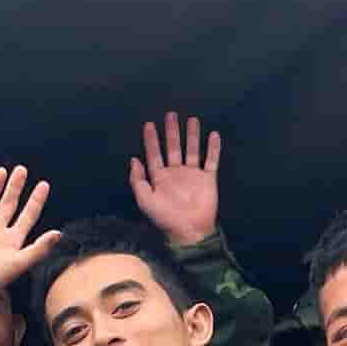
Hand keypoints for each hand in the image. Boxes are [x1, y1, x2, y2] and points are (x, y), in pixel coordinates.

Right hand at [0, 165, 55, 303]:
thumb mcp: (18, 263)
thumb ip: (39, 248)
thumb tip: (59, 233)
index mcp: (12, 241)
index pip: (28, 216)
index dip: (36, 200)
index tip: (44, 184)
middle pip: (9, 205)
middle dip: (15, 187)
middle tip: (22, 169)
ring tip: (2, 171)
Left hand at [128, 110, 221, 245]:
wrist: (189, 231)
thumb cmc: (165, 218)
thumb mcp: (145, 200)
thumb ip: (137, 180)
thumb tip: (133, 159)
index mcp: (160, 178)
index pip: (154, 154)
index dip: (151, 140)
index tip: (149, 125)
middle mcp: (176, 173)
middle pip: (173, 148)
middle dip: (171, 132)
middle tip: (170, 114)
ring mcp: (192, 175)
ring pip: (192, 150)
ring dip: (191, 135)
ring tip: (191, 119)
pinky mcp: (208, 179)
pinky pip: (211, 160)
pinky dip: (213, 148)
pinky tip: (213, 135)